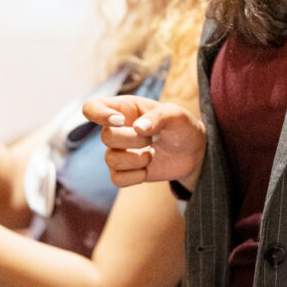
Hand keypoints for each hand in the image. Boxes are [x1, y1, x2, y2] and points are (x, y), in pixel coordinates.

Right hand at [85, 95, 205, 190]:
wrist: (193, 154)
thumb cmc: (182, 127)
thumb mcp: (177, 116)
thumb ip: (159, 117)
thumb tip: (138, 128)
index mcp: (125, 108)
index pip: (93, 107)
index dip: (98, 114)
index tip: (119, 121)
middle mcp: (117, 129)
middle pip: (105, 137)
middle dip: (133, 141)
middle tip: (152, 139)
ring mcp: (119, 150)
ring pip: (110, 159)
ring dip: (136, 160)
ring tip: (152, 154)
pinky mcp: (125, 170)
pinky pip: (116, 178)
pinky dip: (134, 177)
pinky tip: (147, 169)